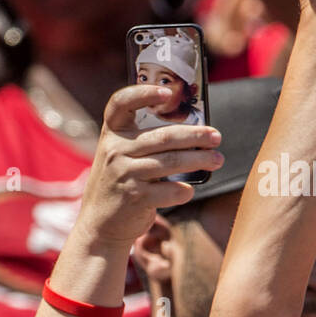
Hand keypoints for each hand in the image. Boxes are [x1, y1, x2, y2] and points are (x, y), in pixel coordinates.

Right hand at [76, 84, 222, 247]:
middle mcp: (115, 151)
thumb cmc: (119, 185)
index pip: (121, 103)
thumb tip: (194, 133)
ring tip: (216, 160)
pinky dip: (184, 191)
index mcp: (112, 134)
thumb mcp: (120, 157)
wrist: (99, 225)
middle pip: (163, 136)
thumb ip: (143, 142)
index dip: (143, 93)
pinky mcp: (135, 198)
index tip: (167, 92)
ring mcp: (124, 174)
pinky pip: (170, 190)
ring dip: (199, 160)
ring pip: (171, 162)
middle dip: (195, 136)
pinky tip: (189, 189)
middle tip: (215, 137)